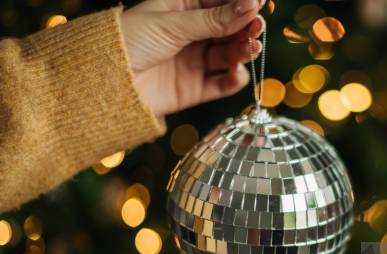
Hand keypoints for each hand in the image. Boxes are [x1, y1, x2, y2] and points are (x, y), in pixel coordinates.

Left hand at [120, 0, 265, 116]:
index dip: (240, 2)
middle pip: (227, 28)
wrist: (104, 84)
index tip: (259, 2)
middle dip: (245, 26)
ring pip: (227, 54)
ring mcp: (192, 61)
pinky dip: (233, 79)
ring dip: (243, 50)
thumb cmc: (128, 42)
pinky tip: (237, 73)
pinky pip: (220, 84)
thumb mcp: (173, 24)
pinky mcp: (193, 88)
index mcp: (181, 8)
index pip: (218, 1)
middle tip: (258, 27)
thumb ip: (214, 19)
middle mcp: (189, 34)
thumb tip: (249, 5)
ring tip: (252, 48)